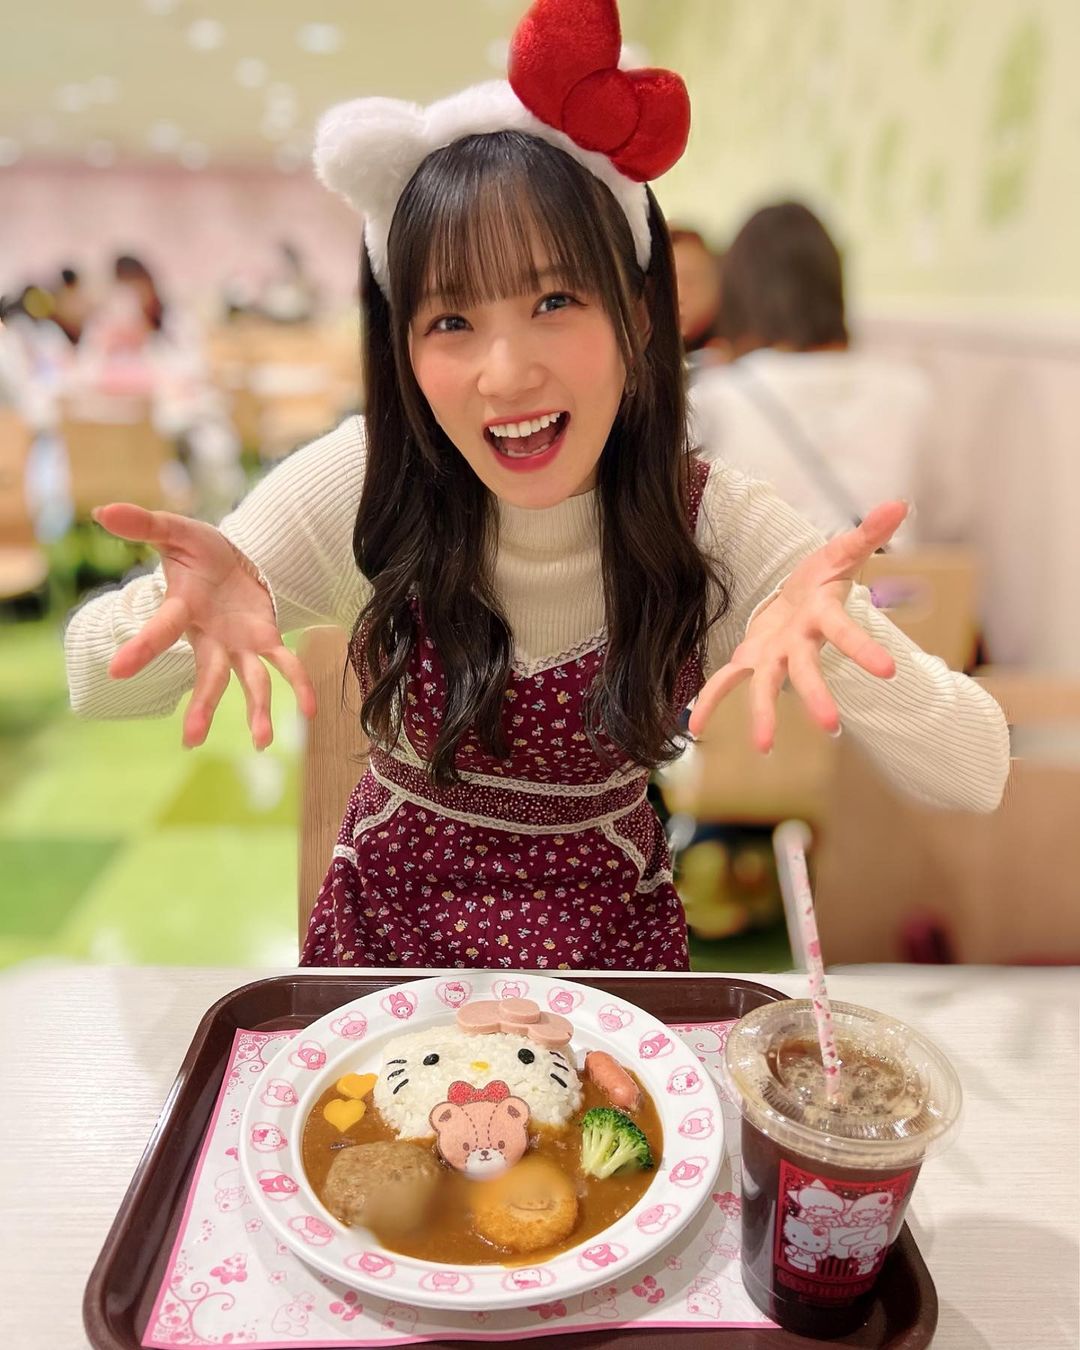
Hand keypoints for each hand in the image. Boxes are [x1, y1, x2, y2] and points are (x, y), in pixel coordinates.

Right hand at [94, 503, 316, 749]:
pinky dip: (299, 684)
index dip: (141, 648)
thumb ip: (144, 524)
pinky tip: (311, 709)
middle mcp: (210, 636)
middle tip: (192, 739)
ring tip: (264, 742)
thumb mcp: (175, 531)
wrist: (235, 559)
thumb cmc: (200, 550)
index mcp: (183, 609)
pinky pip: (286, 665)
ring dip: (256, 710)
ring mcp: (238, 644)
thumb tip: (102, 510)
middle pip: (207, 674)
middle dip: (201, 705)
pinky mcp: (265, 640)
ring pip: (247, 681)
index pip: (160, 629)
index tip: (117, 670)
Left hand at [688, 502, 906, 752]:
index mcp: (823, 617)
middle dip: (817, 696)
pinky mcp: (750, 658)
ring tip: (763, 747)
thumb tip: (900, 502)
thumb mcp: (843, 551)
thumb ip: (868, 532)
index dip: (864, 649)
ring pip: (768, 686)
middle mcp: (800, 644)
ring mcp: (775, 655)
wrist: (800, 599)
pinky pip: (725, 681)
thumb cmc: (823, 578)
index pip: (847, 632)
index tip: (889, 671)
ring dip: (765, 716)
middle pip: (808, 670)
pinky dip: (708, 702)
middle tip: (831, 727)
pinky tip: (691, 727)